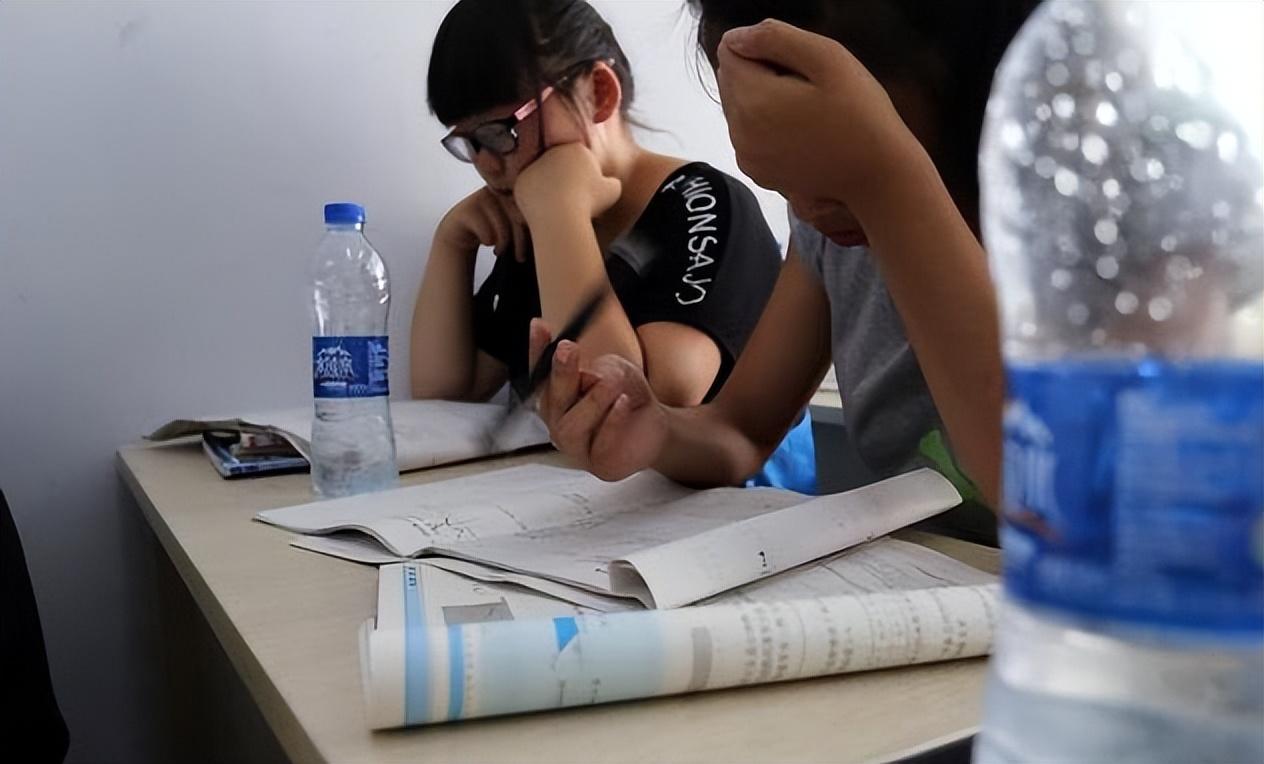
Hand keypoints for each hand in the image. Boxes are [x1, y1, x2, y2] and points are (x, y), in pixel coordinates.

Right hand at [434, 187, 531, 262]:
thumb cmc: (493, 228)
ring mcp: (481, 198)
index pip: (530, 209)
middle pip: (517, 217)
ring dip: (503, 244)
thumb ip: (529, 220)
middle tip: (520, 257)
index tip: (535, 246)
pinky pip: (487, 232)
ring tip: (500, 251)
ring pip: (502, 227)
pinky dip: (489, 242)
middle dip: (520, 241)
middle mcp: (498, 190)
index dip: (533, 230)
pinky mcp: (467, 210)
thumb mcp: (513, 222)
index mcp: (513, 189)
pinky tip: (488, 243)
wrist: (461, 230)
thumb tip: (550, 234)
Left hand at [514, 143, 621, 223]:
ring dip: (549, 189)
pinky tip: (544, 210)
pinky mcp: (521, 180)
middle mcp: (553, 152)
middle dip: (564, 179)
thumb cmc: (589, 201)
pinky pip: (529, 190)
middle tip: (571, 199)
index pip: (580, 159)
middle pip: (559, 165)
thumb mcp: (612, 191)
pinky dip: (535, 199)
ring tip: (557, 207)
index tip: (586, 191)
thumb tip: (610, 183)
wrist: (560, 213)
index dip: (584, 176)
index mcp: (576, 149)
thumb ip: (612, 183)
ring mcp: (534, 165)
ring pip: (543, 177)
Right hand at [529, 319, 666, 480]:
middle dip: (559, 373)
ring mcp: (576, 448)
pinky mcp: (600, 465)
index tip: (539, 325)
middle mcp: (558, 423)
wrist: (654, 426)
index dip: (536, 351)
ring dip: (591, 400)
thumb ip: (595, 370)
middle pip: (550, 400)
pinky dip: (612, 421)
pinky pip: (600, 443)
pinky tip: (624, 403)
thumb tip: (584, 375)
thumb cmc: (625, 395)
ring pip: (571, 426)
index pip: (538, 374)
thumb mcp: (614, 370)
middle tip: (568, 348)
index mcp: (555, 398)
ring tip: (612, 383)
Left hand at [716, 20, 915, 203]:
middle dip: (760, 73)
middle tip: (806, 87)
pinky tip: (801, 130)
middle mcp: (740, 133)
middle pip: (730, 79)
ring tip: (807, 110)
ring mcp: (747, 157)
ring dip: (762, 99)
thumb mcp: (827, 57)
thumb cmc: (861, 115)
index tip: (798, 66)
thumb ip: (775, 38)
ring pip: (738, 106)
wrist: (877, 175)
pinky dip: (765, 125)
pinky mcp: (758, 173)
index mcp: (753, 101)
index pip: (730, 50)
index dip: (764, 48)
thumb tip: (736, 38)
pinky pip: (748, 133)